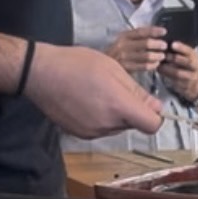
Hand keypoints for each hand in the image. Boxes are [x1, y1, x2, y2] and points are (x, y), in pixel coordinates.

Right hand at [25, 43, 162, 138]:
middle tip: (115, 89)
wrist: (41, 74)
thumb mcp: (113, 69)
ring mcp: (92, 132)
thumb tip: (156, 107)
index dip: (155, 116)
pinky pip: (100, 129)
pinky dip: (99, 118)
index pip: (152, 125)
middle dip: (131, 110)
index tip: (149, 104)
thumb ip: (137, 92)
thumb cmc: (76, 64)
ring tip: (97, 93)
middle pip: (133, 125)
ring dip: (114, 114)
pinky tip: (86, 102)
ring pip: (116, 127)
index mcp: (118, 106)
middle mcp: (106, 125)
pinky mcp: (79, 134)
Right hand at [104, 26, 167, 72]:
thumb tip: (155, 35)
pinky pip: (143, 66)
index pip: (141, 31)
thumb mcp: (123, 42)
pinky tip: (155, 65)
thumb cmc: (116, 54)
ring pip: (146, 55)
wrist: (100, 67)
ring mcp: (124, 57)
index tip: (164, 31)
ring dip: (157, 56)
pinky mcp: (125, 68)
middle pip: (146, 43)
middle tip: (165, 46)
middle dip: (158, 44)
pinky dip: (152, 65)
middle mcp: (123, 45)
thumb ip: (136, 38)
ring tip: (162, 56)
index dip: (154, 31)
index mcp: (123, 36)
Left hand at [158, 42, 197, 102]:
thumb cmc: (186, 67)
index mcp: (195, 58)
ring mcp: (191, 77)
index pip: (190, 51)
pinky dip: (166, 76)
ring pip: (179, 73)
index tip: (173, 44)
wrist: (195, 84)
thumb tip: (166, 43)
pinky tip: (159, 72)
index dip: (182, 48)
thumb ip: (179, 52)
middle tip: (165, 55)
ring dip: (168, 69)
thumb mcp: (186, 58)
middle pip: (187, 62)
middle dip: (175, 58)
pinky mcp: (185, 86)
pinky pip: (174, 81)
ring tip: (159, 65)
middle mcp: (195, 67)